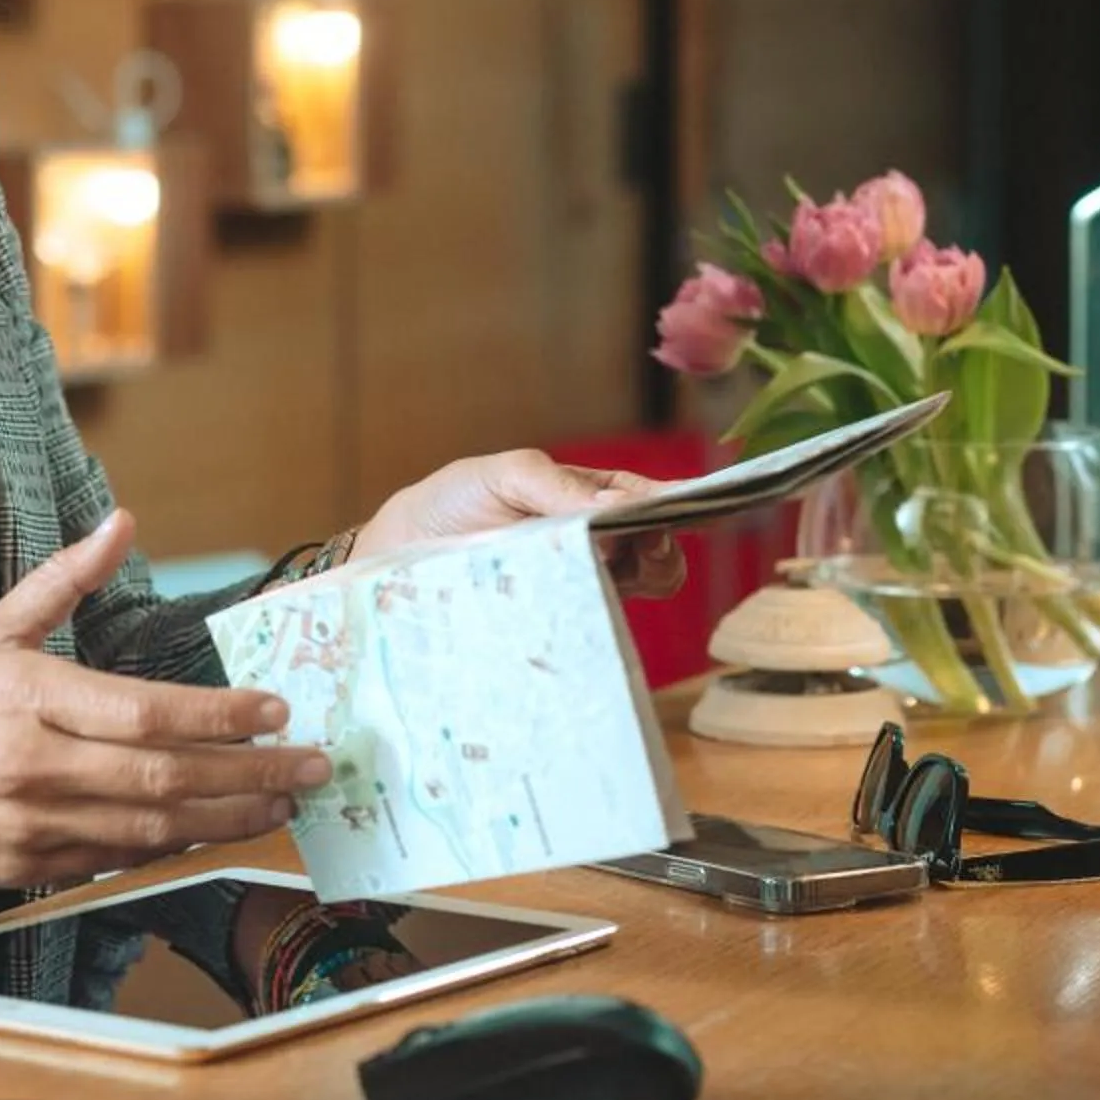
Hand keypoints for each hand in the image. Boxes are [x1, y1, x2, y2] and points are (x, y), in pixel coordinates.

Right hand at [0, 509, 331, 886]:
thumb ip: (62, 582)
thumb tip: (120, 522)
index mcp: (29, 696)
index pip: (146, 711)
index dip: (220, 716)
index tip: (276, 711)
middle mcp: (34, 764)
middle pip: (164, 776)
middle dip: (249, 776)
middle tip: (310, 769)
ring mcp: (30, 824)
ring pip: (150, 827)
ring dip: (225, 818)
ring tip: (280, 805)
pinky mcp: (24, 867)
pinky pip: (115, 860)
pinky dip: (169, 847)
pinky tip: (211, 831)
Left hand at [349, 450, 687, 598]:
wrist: (396, 558)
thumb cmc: (451, 503)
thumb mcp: (502, 475)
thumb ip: (555, 485)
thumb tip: (617, 506)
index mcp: (587, 498)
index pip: (650, 498)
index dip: (682, 501)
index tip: (704, 508)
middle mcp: (594, 544)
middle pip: (658, 547)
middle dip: (664, 545)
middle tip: (642, 547)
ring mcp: (579, 585)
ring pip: (640, 587)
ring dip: (644, 577)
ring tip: (616, 569)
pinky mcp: (559, 624)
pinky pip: (599, 623)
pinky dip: (609, 613)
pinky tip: (597, 603)